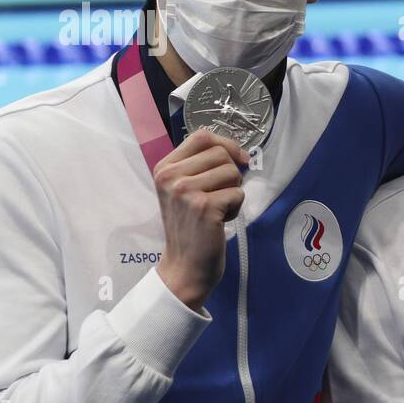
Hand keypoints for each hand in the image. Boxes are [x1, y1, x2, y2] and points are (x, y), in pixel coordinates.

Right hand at [154, 129, 248, 310]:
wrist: (184, 266)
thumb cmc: (190, 227)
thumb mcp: (184, 190)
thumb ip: (201, 166)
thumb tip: (238, 152)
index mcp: (164, 168)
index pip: (202, 136)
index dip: (227, 144)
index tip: (239, 160)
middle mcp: (170, 176)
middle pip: (221, 154)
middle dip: (231, 175)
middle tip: (219, 197)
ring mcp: (185, 190)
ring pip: (232, 173)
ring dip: (233, 192)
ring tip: (217, 209)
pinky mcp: (203, 206)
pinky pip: (237, 194)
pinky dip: (235, 208)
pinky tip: (220, 221)